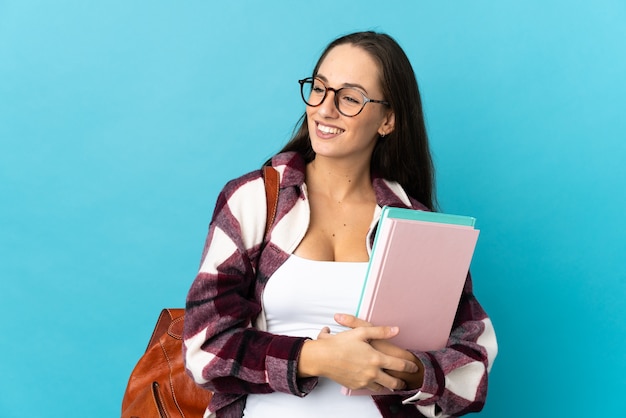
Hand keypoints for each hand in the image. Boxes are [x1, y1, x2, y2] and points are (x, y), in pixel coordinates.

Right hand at [298, 319, 418, 391]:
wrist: (322, 358)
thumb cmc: (340, 343)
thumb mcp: (362, 331)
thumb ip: (381, 331)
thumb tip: (396, 329)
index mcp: (376, 359)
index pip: (399, 365)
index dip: (409, 366)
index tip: (414, 367)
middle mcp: (372, 373)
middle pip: (393, 382)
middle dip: (401, 382)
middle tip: (405, 382)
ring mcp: (363, 381)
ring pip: (381, 387)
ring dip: (388, 386)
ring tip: (391, 384)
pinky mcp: (355, 385)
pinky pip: (368, 388)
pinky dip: (373, 386)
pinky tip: (373, 382)